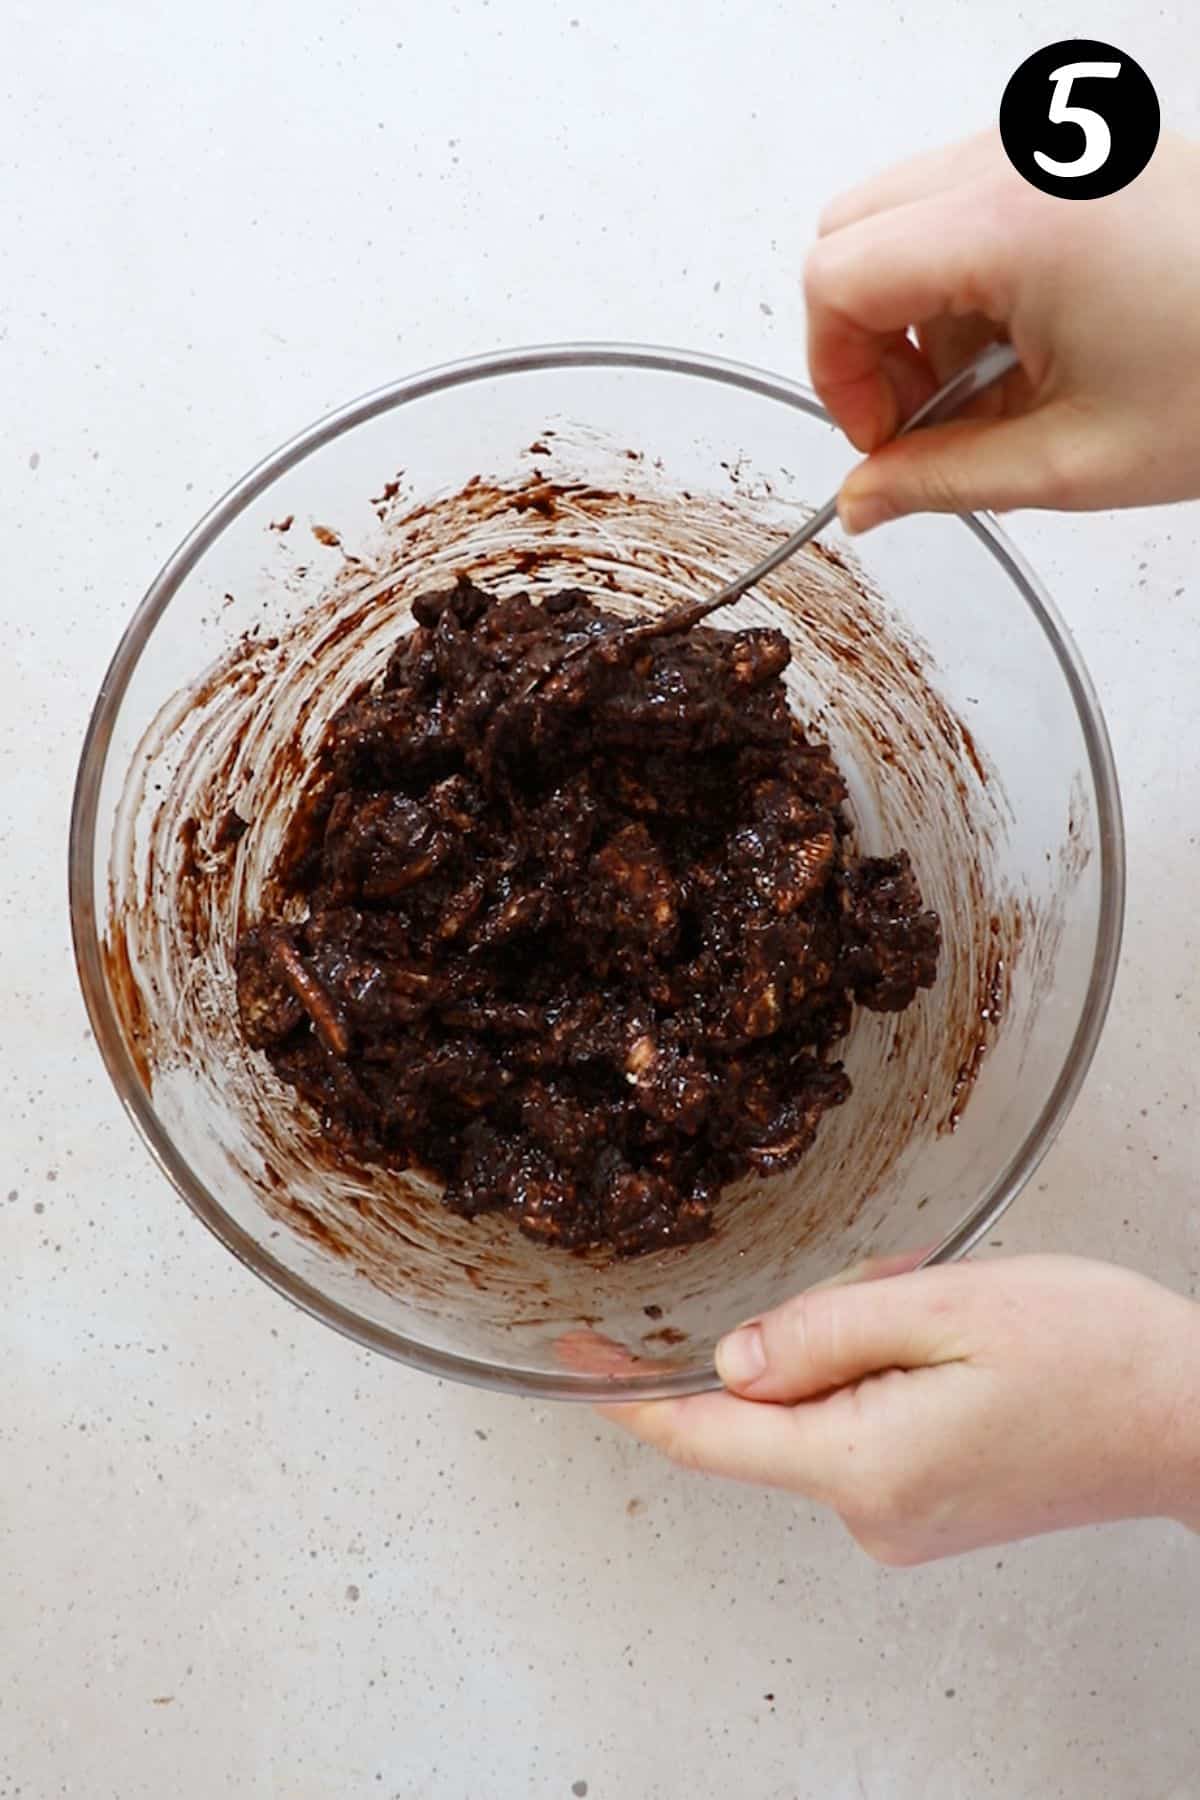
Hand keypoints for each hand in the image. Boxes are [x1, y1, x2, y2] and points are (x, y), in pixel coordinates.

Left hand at [601, 1256, 1199, 1563]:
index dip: (627, 1389)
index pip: (703, 1436)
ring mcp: (898, 1522)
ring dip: (850, 1343)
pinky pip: (858, 1428)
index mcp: (859, 1465)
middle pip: (765, 1413)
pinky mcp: (925, 1510)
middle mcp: (868, 1514)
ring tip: (938, 1306)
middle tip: (887, 1277)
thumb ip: (823, 1331)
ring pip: (817, 1413)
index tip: (569, 1347)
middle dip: (798, 1330)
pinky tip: (948, 1343)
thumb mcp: (948, 1308)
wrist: (1196, 1418)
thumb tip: (727, 1361)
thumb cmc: (1093, 1353)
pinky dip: (877, 1372)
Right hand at [804, 130, 1199, 530]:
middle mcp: (1023, 159)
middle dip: (864, 336)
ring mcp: (1054, 146)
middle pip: (853, 229)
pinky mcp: (1083, 153)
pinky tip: (1031, 342)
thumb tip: (861, 500)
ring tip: (996, 384)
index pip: (836, 277)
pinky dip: (969, 277)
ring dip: (918, 309)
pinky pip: (970, 201)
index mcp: (1010, 223)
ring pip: (905, 214)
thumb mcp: (1069, 461)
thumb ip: (940, 482)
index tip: (882, 438)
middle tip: (925, 416)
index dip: (837, 373)